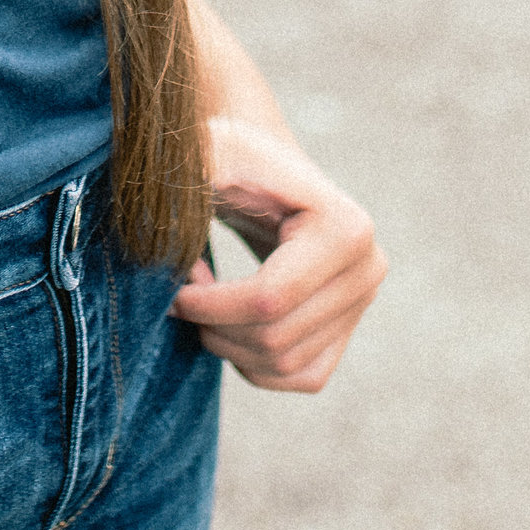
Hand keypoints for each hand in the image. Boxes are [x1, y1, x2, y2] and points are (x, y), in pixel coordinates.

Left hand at [169, 113, 385, 393]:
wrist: (260, 167)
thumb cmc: (228, 157)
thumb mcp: (207, 154)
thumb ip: (186, 179)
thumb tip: (160, 234)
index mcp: (346, 229)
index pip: (268, 300)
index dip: (208, 305)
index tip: (173, 286)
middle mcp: (368, 270)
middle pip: (276, 337)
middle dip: (214, 323)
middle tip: (184, 288)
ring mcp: (363, 304)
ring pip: (284, 363)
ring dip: (227, 342)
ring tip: (204, 298)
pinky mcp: (347, 331)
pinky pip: (298, 376)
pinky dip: (252, 362)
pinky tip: (228, 321)